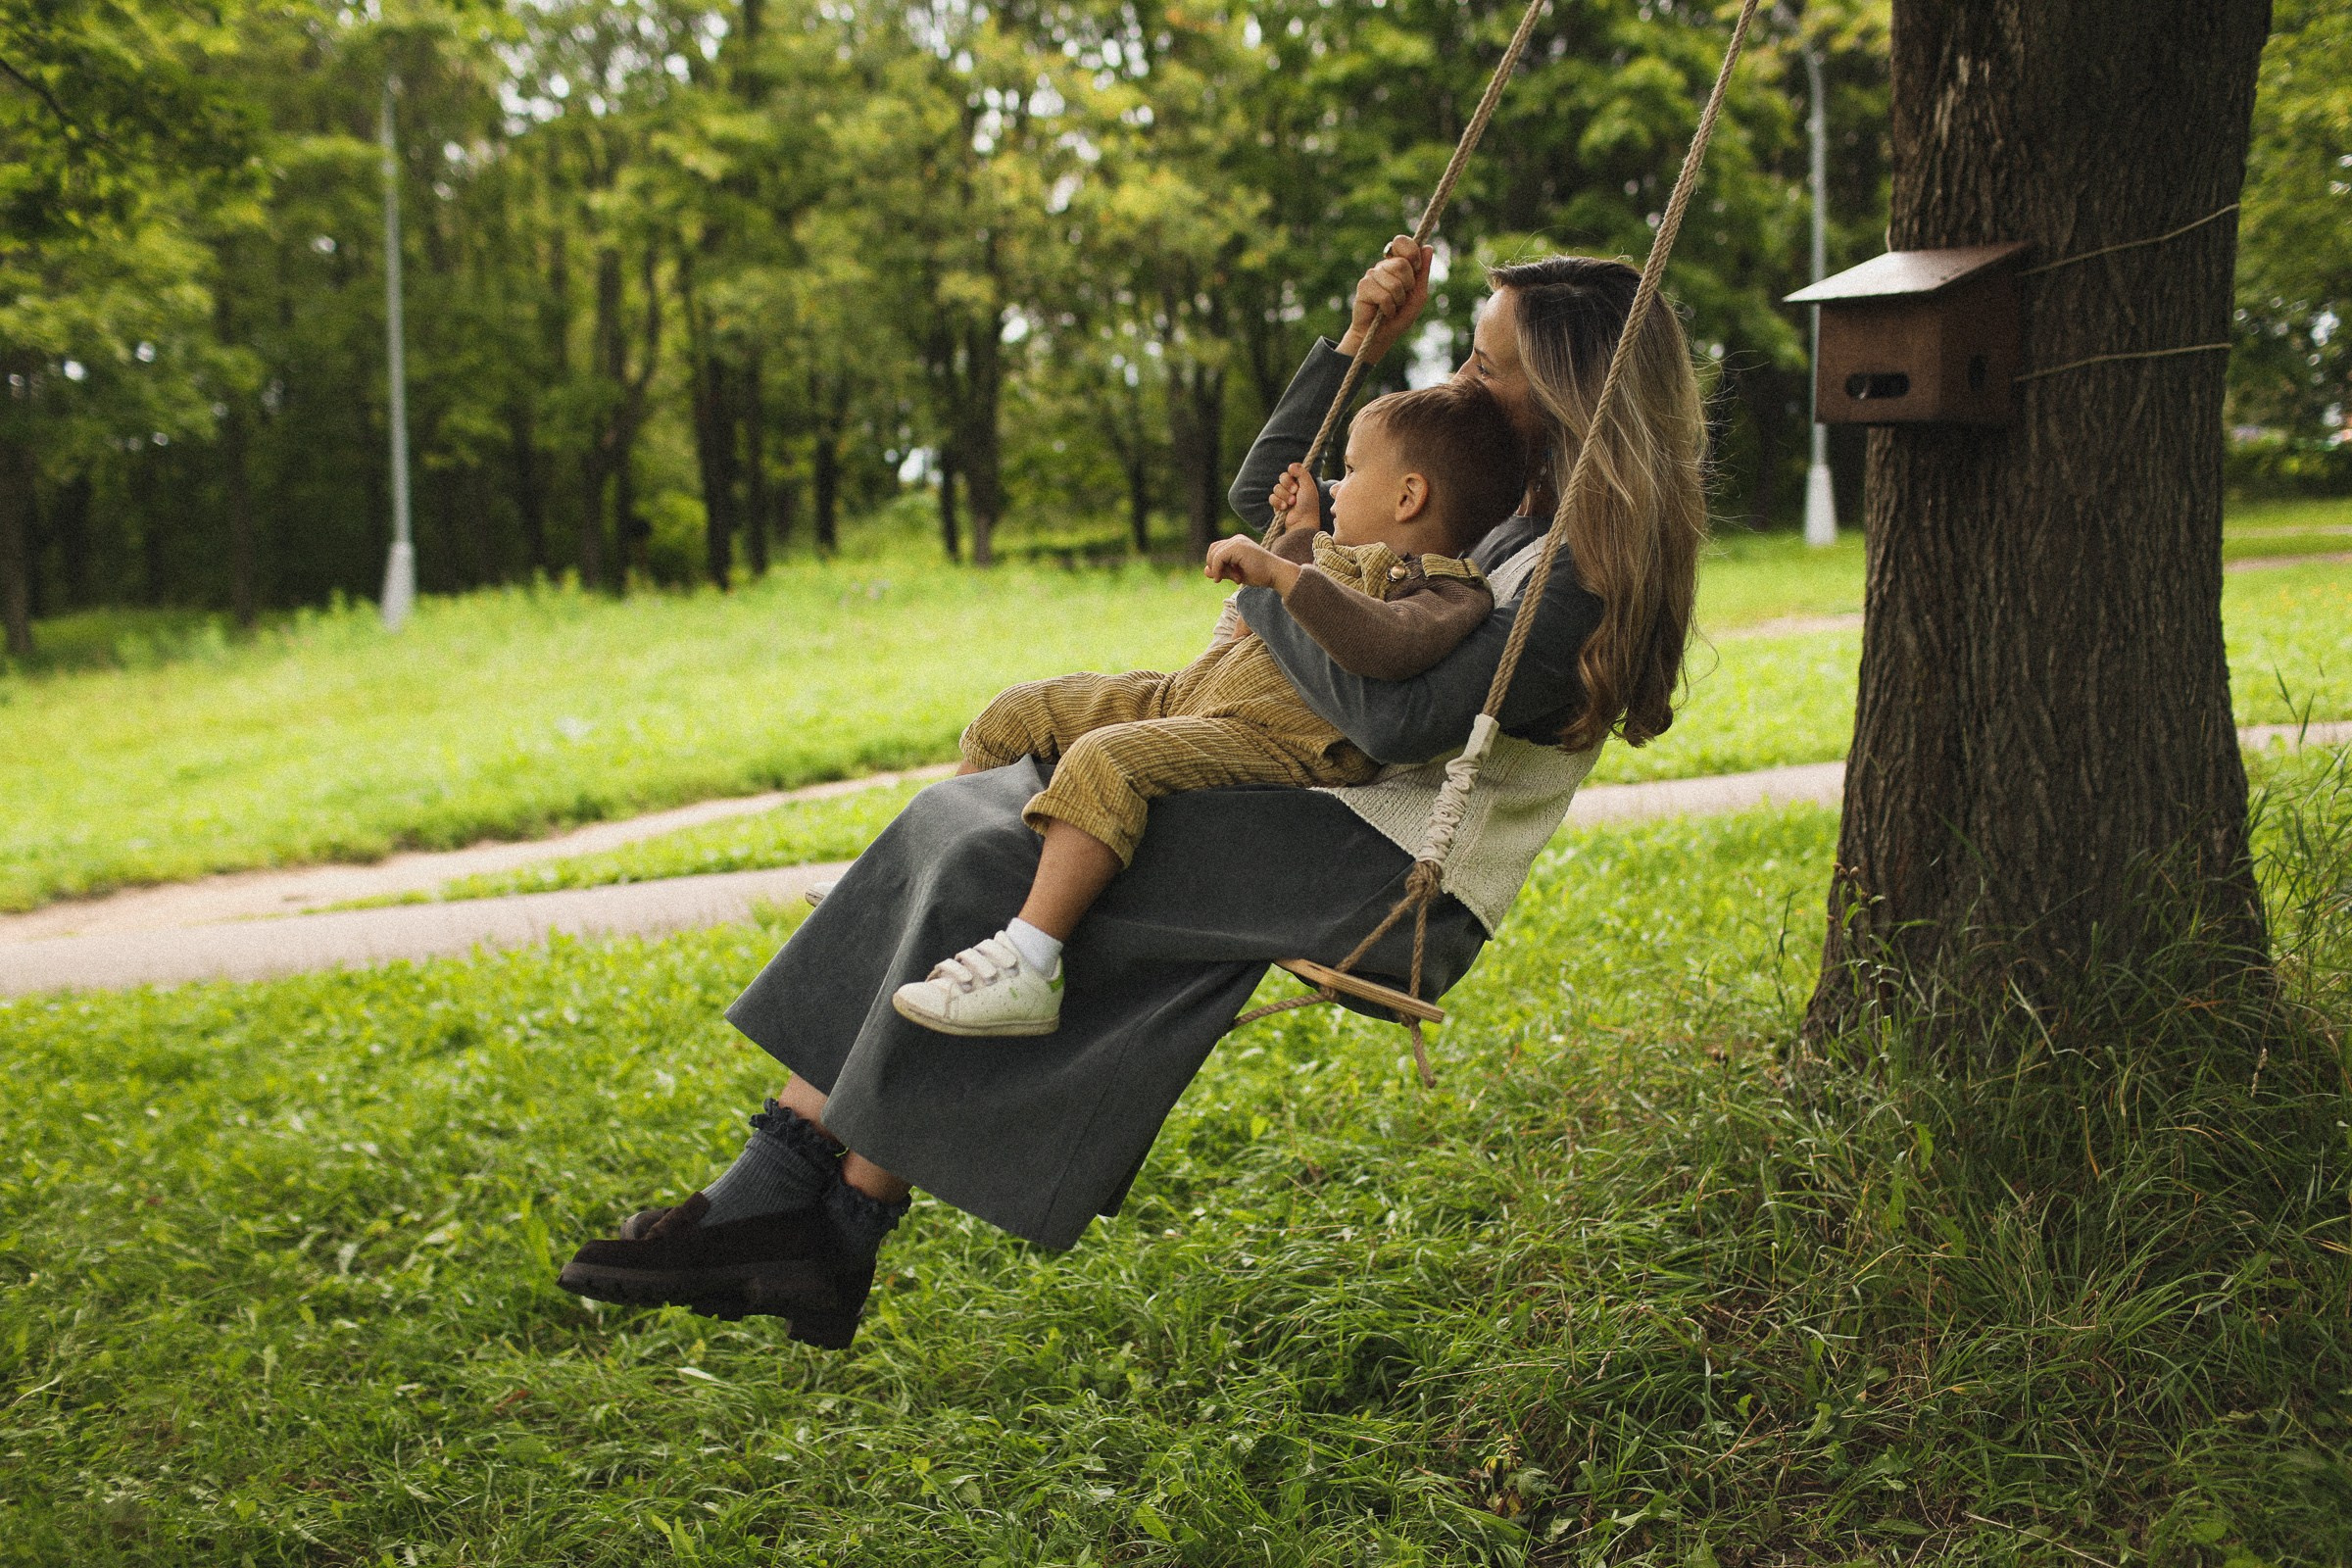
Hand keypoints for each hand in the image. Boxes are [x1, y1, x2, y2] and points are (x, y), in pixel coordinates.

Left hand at [1204, 536, 1300, 594]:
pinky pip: (1218, 558)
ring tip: (1236, 578)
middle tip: (1233, 577)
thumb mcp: (1236, 573)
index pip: (1216, 551)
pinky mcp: (1237, 547)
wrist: (1276, 574)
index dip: (1217, 566)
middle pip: (1212, 550)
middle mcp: (1236, 539)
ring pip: (1214, 554)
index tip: (1232, 577)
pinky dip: (1220, 570)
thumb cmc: (1260, 574)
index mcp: (1237, 542)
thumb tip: (1205, 571)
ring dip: (1220, 569)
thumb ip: (1221, 571)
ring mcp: (1237, 541)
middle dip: (1217, 567)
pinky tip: (1235, 578)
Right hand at [1266, 462, 1320, 534]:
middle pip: (1283, 477)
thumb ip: (1302, 473)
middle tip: (1295, 492)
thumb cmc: (1308, 505)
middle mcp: (1293, 487)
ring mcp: (1285, 496)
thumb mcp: (1308, 486)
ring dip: (1284, 495)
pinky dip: (1277, 502)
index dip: (1292, 471)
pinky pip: (1272, 497)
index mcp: (1302, 481)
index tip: (1294, 475)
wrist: (1301, 522)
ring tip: (1291, 504)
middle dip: (1287, 484)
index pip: (1293, 469)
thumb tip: (1291, 465)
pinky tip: (1284, 508)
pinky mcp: (1278, 504)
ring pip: (1276, 487)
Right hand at [1336, 236, 1432, 361]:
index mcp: (1397, 264)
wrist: (1381, 336)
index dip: (1411, 252)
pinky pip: (1383, 295)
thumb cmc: (1400, 316)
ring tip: (1392, 307)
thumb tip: (1427, 247)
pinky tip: (1384, 312)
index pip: (1401, 242)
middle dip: (1408, 285)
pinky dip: (1388, 308)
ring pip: (1394, 282)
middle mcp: (1383, 266)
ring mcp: (1372, 275)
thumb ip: (1423, 272)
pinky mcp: (1363, 287)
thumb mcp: (1418, 294)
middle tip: (1402, 297)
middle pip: (1401, 263)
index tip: (1416, 267)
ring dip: (1398, 300)